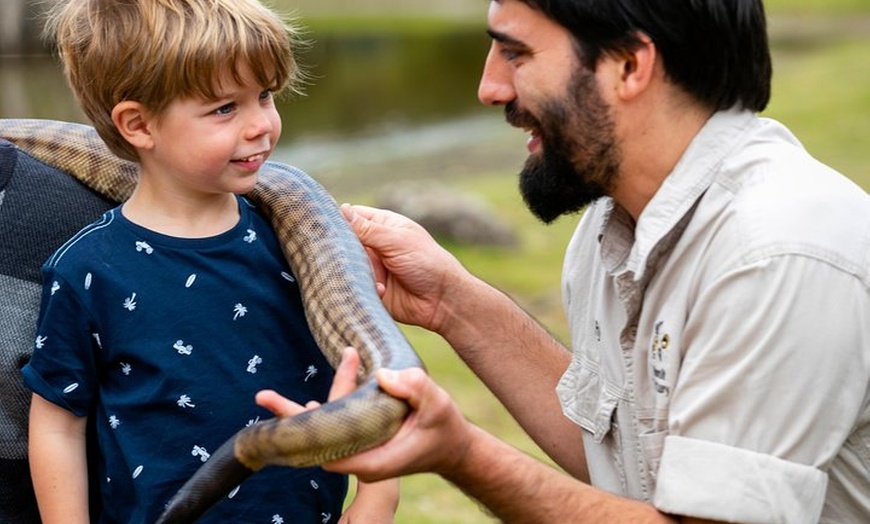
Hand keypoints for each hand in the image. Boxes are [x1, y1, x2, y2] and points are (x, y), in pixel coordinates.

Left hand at [257, 347, 472, 483]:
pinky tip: (305, 396)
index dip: (309, 432)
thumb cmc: (445, 427)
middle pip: (316, 442)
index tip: (291, 413)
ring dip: (298, 411)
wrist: (453, 446)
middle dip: (289, 419)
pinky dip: (324, 405)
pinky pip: (334, 424)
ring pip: (322, 432)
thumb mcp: (437, 404)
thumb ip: (414, 388)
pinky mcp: (361, 439)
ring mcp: (359, 450)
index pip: (330, 451)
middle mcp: (361, 458)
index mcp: (373, 459)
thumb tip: (382, 374)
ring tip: (265, 396)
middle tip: (262, 396)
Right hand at [341, 204, 468, 333]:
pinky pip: (354, 287)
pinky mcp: (370, 289)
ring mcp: (371, 268)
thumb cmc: (427, 262)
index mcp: (381, 226)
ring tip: (374, 276)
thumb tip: (342, 210)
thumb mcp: (396, 241)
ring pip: (346, 267)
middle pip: (343, 243)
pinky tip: (381, 291)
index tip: (320, 224)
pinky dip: (363, 288)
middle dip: (342, 250)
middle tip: (347, 256)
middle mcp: (373, 246)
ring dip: (355, 272)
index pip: (351, 217)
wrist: (442, 300)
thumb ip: (368, 229)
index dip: (336, 219)